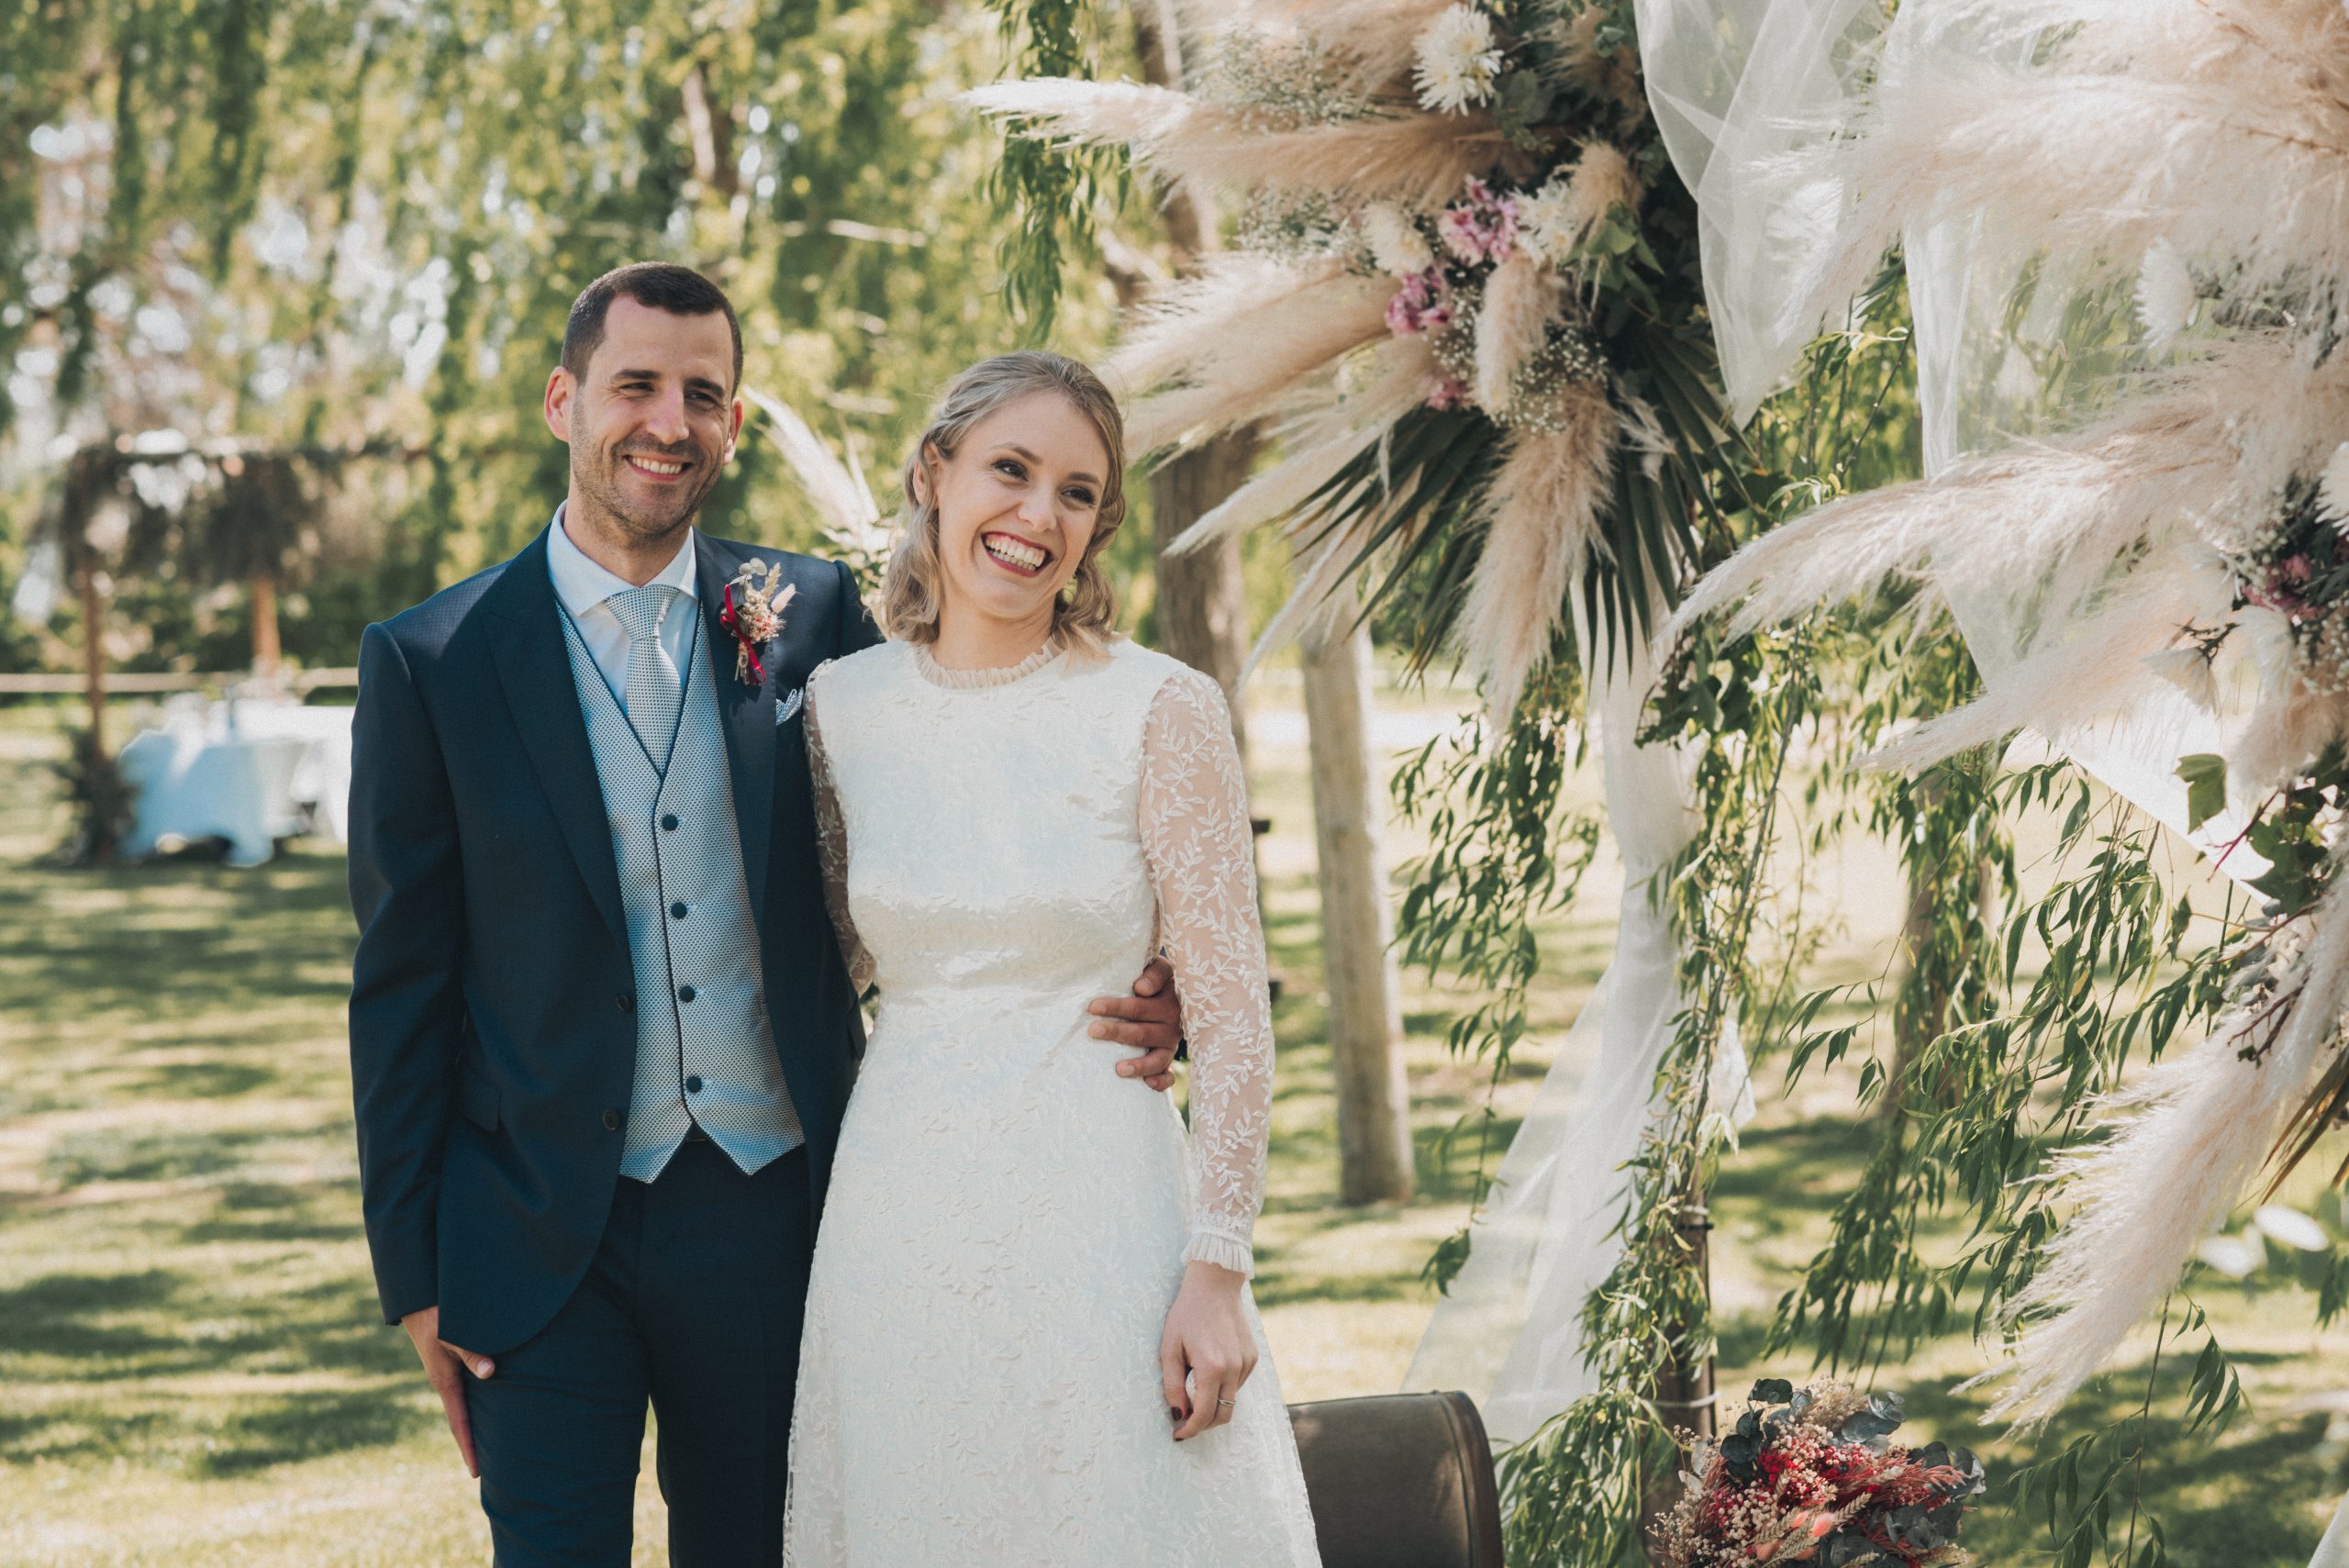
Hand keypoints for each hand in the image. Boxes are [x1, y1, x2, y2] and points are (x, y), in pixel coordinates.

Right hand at [402, 1305, 494, 1476]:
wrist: (418, 1302)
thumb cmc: (436, 1316)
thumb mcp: (452, 1333)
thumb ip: (471, 1352)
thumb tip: (489, 1372)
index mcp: (444, 1382)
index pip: (459, 1422)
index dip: (468, 1446)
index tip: (476, 1471)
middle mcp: (446, 1383)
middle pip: (461, 1421)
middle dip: (471, 1444)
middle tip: (486, 1470)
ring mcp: (448, 1375)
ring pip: (465, 1406)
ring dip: (474, 1426)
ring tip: (490, 1447)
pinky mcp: (452, 1365)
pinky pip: (466, 1392)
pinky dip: (475, 1406)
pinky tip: (489, 1409)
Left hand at [1092, 956, 1181, 1091]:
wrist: (1175, 989)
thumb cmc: (1156, 978)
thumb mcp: (1159, 967)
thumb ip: (1153, 973)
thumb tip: (1141, 988)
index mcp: (1170, 1000)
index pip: (1142, 1005)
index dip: (1118, 1007)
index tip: (1093, 1007)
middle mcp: (1173, 1023)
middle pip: (1143, 1032)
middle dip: (1117, 1033)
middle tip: (1092, 1031)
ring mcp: (1171, 1044)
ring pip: (1157, 1058)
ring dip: (1138, 1064)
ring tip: (1118, 1069)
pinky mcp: (1168, 1059)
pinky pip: (1169, 1075)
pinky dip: (1161, 1082)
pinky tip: (1147, 1085)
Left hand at [1160, 1260, 1254, 1440]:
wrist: (1214, 1285)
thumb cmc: (1186, 1314)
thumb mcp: (1169, 1348)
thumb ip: (1173, 1385)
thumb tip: (1178, 1413)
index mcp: (1212, 1367)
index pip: (1204, 1414)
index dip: (1190, 1430)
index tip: (1178, 1435)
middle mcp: (1234, 1368)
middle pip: (1223, 1415)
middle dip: (1204, 1424)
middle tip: (1185, 1421)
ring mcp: (1246, 1363)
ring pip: (1231, 1399)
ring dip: (1213, 1401)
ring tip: (1195, 1381)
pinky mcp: (1253, 1357)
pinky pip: (1238, 1383)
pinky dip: (1223, 1386)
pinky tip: (1211, 1366)